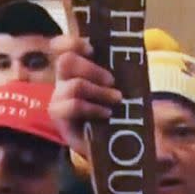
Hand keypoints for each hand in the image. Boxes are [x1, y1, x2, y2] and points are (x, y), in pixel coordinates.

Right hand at [48, 35, 120, 157]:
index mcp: (77, 71)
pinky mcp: (60, 118)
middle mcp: (64, 82)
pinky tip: (106, 113)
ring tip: (116, 99)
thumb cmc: (115, 116)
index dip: (74, 43)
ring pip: (74, 85)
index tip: (92, 48)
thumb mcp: (121, 93)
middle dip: (91, 68)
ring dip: (99, 91)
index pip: (66, 49)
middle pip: (66, 62)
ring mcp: (59, 100)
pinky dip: (92, 107)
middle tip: (112, 80)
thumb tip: (135, 57)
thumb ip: (122, 76)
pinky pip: (73, 105)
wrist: (108, 150)